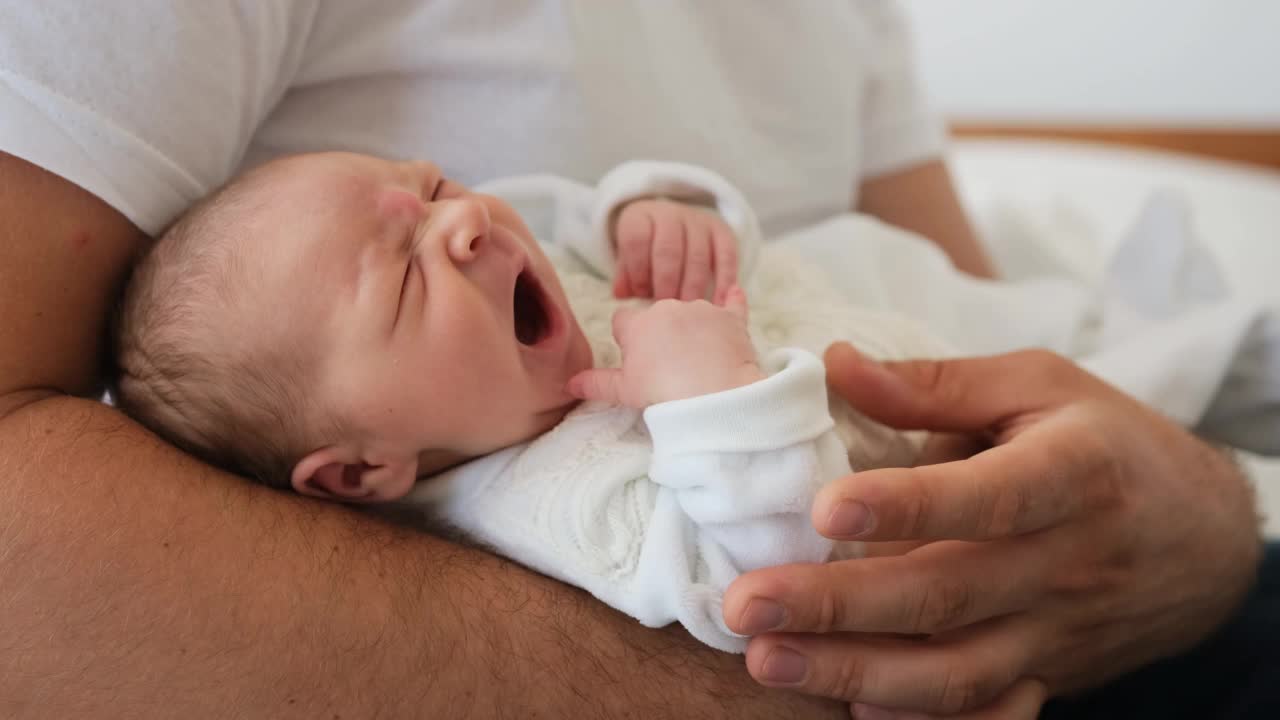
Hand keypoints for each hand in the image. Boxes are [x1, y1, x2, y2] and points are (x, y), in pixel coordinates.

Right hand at [568, 287, 760, 406]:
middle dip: (660, 334)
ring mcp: (703, 309)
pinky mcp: (731, 318)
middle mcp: (669, 307)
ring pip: (691, 312)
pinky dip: (733, 301)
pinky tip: (735, 293)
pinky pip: (733, 302)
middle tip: (666, 366)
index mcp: (639, 323)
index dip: (628, 340)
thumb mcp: (624, 391)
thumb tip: (570, 383)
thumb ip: (596, 383)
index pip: (623, 321)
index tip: (636, 358)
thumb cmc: (664, 392)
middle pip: (658, 315)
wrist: (714, 394)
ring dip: (692, 328)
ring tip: (698, 361)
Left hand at [613, 198, 738, 302]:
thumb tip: (623, 295)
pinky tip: (718, 304)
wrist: (674, 224)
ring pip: (697, 256)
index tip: (640, 293)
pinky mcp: (723, 232)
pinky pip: (726, 257)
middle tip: (666, 308)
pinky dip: (723, 283)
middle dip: (666, 283)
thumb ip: (626, 275)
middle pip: (668, 250)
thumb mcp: (630, 257)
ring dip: (692, 288)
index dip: (638, 270)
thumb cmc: (647, 250)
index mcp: (641, 218)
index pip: (637, 240)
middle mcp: (670, 215)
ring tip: (687, 310)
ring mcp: (699, 222)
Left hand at [722, 343, 1261, 717]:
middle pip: (948, 595)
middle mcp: (1064, 564)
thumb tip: (833, 362)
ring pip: (956, 672)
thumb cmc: (1106, 442)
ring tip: (768, 661)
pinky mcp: (1048, 675)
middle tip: (745, 604)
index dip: (908, 506)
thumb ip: (934, 383)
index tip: (824, 509)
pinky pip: (988, 716)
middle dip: (838, 606)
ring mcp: (1055, 632)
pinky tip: (853, 710)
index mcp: (1071, 475)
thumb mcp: (1037, 386)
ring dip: (856, 673)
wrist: (1202, 535)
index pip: (987, 497)